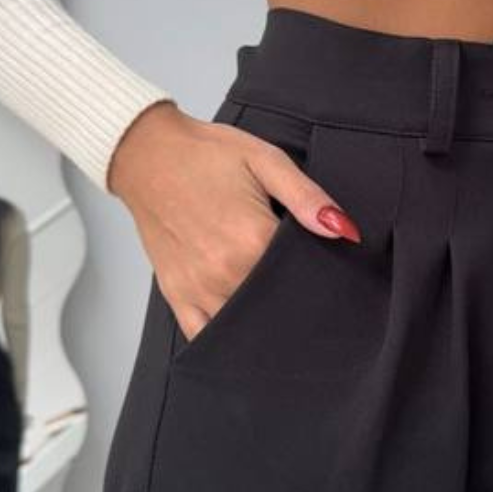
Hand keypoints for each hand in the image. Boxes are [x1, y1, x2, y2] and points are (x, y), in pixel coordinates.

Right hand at [107, 101, 360, 343]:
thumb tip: (345, 230)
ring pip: (245, 326)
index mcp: (252, 240)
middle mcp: (224, 272)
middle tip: (301, 284)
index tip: (325, 268)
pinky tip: (242, 327)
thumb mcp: (266, 161)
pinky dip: (226, 337)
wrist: (147, 154)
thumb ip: (308, 198)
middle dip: (294, 298)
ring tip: (275, 300)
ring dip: (264, 320)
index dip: (320, 274)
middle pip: (277, 305)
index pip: (303, 277)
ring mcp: (198, 288)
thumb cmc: (205, 155)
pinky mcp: (177, 294)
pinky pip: (204, 335)